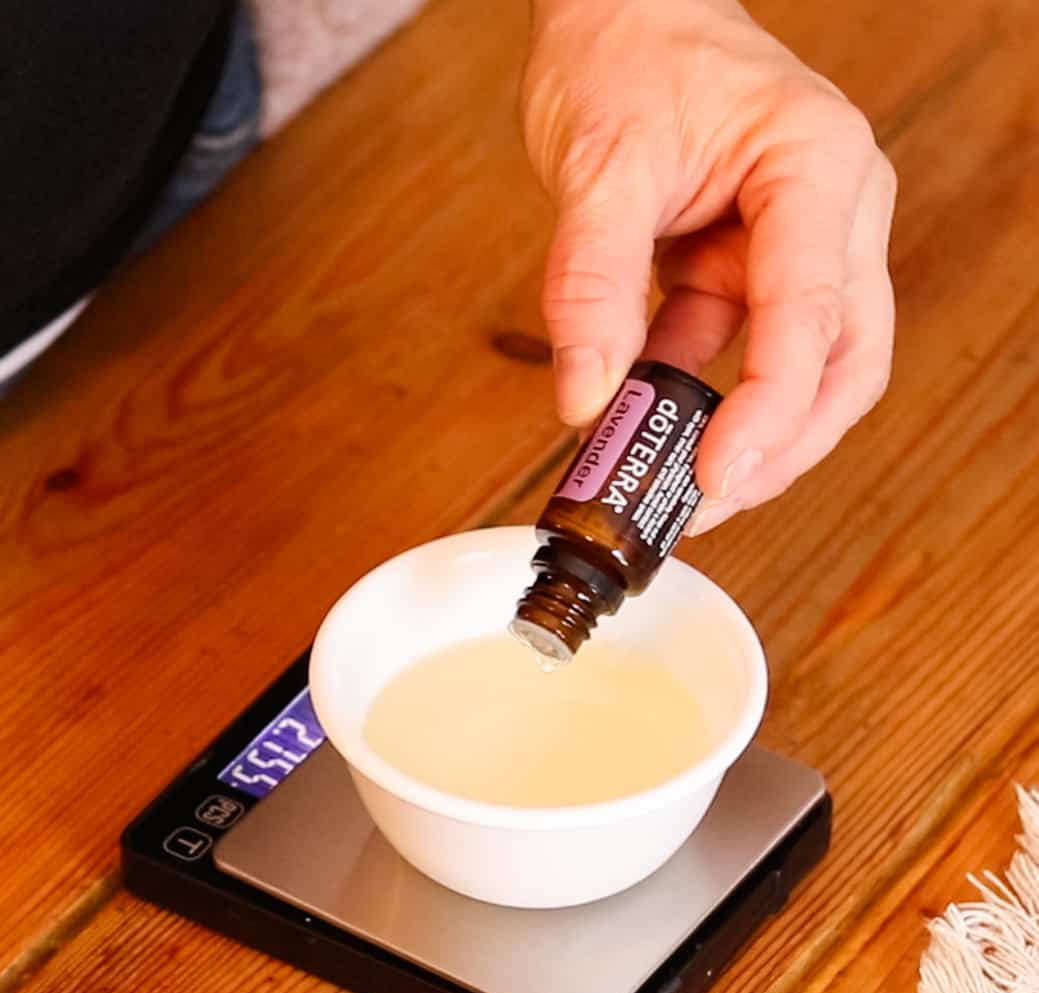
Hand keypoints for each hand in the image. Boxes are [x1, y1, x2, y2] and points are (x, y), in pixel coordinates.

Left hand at [521, 0, 895, 532]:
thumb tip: (588, 398)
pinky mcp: (756, 267)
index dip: (768, 414)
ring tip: (678, 484)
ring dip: (747, 432)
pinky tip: (652, 423)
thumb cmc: (629, 52)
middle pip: (844, 364)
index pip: (812, 317)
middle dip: (783, 447)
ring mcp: (800, 244)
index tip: (715, 480)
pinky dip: (700, 397)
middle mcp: (833, 211)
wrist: (622, 11)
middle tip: (708, 503)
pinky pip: (742, 351)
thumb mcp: (600, 166)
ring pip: (807, 370)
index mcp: (818, 169)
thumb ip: (592, 284)